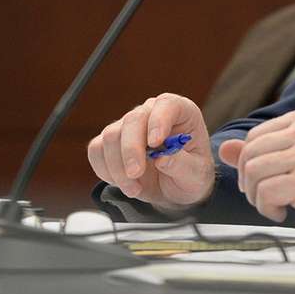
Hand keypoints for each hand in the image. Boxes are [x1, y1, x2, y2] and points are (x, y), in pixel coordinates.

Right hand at [86, 93, 213, 211]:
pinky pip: (97, 150)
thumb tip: (163, 158)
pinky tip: (123, 183)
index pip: (167, 104)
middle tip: (135, 174)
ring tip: (135, 188)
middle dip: (131, 149)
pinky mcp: (112, 142)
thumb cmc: (191, 175)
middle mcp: (152, 113)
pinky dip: (105, 170)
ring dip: (118, 167)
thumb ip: (183, 166)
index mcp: (181, 112)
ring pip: (111, 136)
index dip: (159, 121)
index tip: (156, 143)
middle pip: (132, 120)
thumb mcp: (197, 175)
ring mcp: (129, 125)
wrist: (175, 189)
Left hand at [217, 107, 294, 236]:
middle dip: (249, 182)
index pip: (253, 137)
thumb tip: (223, 147)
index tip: (260, 182)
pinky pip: (264, 193)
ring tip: (275, 205)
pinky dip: (267, 209)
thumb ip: (262, 151)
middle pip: (249, 154)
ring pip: (253, 172)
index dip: (248, 164)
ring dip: (257, 197)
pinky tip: (283, 213)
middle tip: (265, 197)